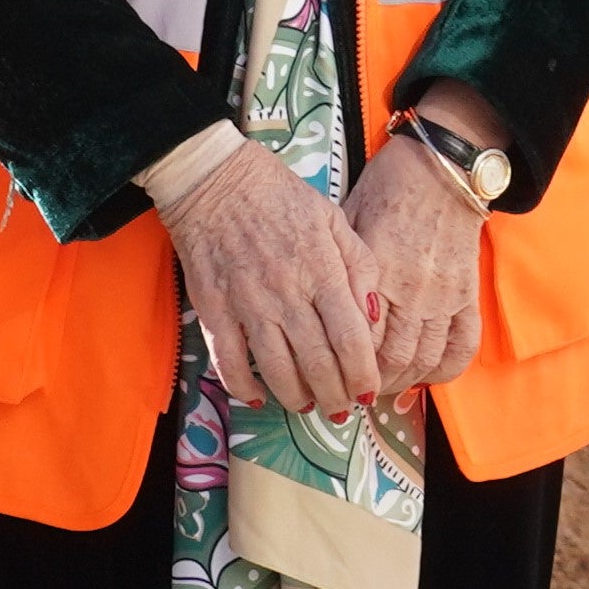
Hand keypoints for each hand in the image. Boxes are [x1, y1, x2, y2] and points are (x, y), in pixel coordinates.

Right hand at [159, 145, 383, 420]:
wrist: (216, 179)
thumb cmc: (280, 196)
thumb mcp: (334, 218)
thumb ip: (360, 265)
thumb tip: (375, 314)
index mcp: (322, 270)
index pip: (351, 338)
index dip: (362, 374)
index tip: (368, 392)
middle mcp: (287, 293)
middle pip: (317, 363)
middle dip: (335, 396)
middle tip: (342, 409)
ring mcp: (248, 305)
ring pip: (277, 369)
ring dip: (296, 397)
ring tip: (308, 407)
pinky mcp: (214, 310)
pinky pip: (230, 362)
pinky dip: (245, 387)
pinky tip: (258, 397)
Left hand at [342, 121, 490, 399]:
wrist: (441, 166)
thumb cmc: (386, 189)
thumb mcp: (347, 220)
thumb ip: (338, 268)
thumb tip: (313, 307)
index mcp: (375, 271)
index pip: (358, 339)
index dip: (341, 366)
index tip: (326, 376)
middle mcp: (410, 290)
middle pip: (390, 360)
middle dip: (368, 385)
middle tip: (349, 393)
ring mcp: (443, 295)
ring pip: (423, 360)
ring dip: (401, 384)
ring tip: (381, 388)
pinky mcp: (467, 294)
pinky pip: (462, 345)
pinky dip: (444, 369)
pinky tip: (426, 376)